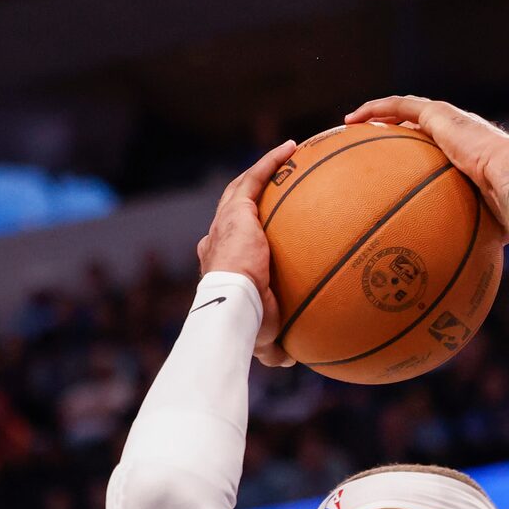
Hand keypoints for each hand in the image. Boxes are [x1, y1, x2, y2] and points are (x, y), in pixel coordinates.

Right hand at [196, 140, 295, 366]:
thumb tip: (290, 359)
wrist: (233, 309)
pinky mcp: (236, 212)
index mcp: (220, 266)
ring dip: (261, 173)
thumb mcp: (264, 338)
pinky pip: (254, 179)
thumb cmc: (245, 328)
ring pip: (240, 190)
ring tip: (286, 156)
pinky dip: (271, 163)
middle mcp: (216, 240)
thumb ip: (275, 346)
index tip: (260, 239)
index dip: (243, 239)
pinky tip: (291, 149)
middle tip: (272, 195)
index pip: (230, 247)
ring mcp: (224, 224)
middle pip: (232, 215)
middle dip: (248, 203)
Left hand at [344, 96, 508, 234]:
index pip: (442, 147)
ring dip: (379, 113)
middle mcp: (461, 130)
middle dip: (396, 128)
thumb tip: (475, 263)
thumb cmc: (508, 209)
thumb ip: (478, 233)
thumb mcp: (490, 225)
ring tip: (353, 123)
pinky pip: (399, 106)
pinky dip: (376, 109)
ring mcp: (450, 119)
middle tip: (373, 138)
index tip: (401, 163)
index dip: (420, 151)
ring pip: (406, 108)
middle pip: (421, 124)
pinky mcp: (439, 113)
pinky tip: (353, 120)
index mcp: (474, 153)